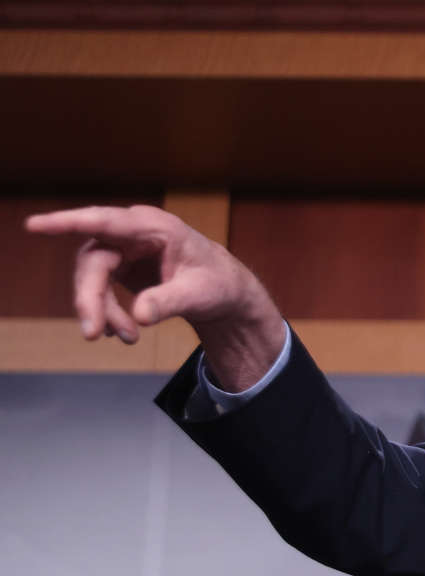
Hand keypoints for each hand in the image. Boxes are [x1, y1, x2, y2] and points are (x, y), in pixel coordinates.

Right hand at [26, 204, 285, 390]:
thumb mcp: (201, 295)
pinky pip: (99, 288)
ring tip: (128, 338)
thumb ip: (170, 302)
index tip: (35, 225)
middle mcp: (134, 232)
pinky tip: (122, 332)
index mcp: (155, 227)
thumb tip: (140, 315)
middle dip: (90, 299)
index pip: (105, 222)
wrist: (224, 291)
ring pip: (92, 277)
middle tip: (92, 335)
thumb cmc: (218, 284)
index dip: (68, 222)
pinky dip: (106, 312)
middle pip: (93, 261)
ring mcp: (124, 248)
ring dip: (101, 310)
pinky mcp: (120, 265)